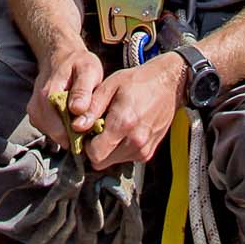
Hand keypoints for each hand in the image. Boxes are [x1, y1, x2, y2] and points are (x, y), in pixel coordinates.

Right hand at [27, 46, 106, 150]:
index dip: (78, 135)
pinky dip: (62, 128)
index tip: (92, 128)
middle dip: (74, 134)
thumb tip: (76, 110)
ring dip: (68, 131)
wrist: (61, 56)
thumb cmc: (78, 63)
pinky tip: (72, 116)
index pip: (59, 131)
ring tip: (81, 116)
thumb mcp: (88, 70)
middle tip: (89, 121)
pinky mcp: (35, 115)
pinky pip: (49, 131)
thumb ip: (83, 90)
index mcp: (48, 95)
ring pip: (53, 135)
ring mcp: (34, 112)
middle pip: (56, 136)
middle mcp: (36, 106)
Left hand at [77, 55, 188, 171]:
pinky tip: (123, 131)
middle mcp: (136, 141)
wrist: (167, 84)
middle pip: (102, 162)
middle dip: (95, 149)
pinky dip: (120, 150)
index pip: (94, 154)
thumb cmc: (138, 81)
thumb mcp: (110, 86)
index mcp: (123, 123)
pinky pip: (125, 159)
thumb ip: (92, 108)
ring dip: (107, 150)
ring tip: (112, 128)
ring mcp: (144, 149)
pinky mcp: (149, 152)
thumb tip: (76, 126)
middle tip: (97, 129)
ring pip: (113, 162)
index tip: (86, 131)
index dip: (85, 144)